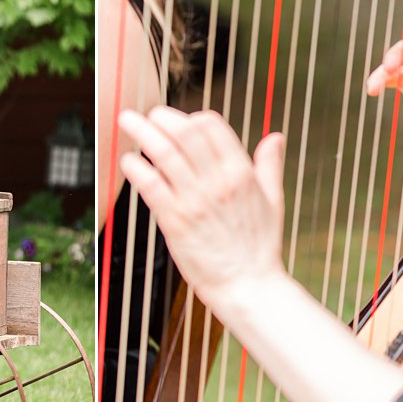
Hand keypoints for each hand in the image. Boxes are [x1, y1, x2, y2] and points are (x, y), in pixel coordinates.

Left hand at [116, 107, 288, 310]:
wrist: (247, 286)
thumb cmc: (259, 246)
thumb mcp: (272, 200)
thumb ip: (269, 165)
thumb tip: (275, 137)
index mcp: (241, 173)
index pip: (212, 127)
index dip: (192, 118)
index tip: (181, 122)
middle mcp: (217, 182)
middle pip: (184, 134)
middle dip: (162, 119)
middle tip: (147, 115)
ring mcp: (195, 201)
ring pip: (164, 155)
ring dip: (142, 134)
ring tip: (127, 122)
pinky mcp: (175, 222)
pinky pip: (151, 187)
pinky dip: (137, 169)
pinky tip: (128, 161)